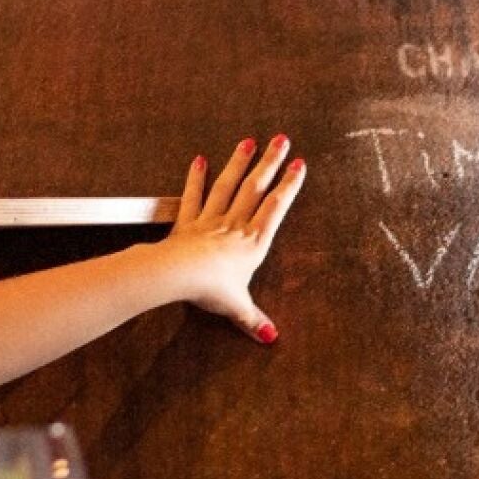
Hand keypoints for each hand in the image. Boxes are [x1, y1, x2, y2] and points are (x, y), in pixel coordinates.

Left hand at [164, 134, 305, 342]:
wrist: (179, 275)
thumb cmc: (210, 289)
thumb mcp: (237, 307)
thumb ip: (254, 319)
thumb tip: (271, 338)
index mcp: (253, 243)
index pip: (276, 209)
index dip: (289, 186)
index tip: (299, 165)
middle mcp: (235, 226)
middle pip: (255, 188)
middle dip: (270, 163)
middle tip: (281, 139)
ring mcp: (211, 220)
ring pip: (228, 185)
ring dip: (239, 162)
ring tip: (249, 140)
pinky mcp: (188, 221)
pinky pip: (193, 196)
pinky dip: (196, 178)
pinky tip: (200, 160)